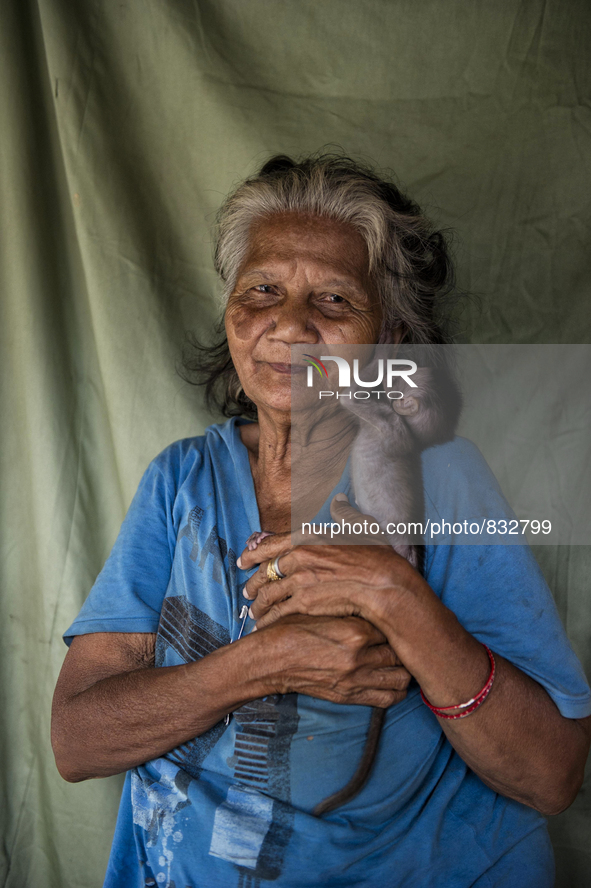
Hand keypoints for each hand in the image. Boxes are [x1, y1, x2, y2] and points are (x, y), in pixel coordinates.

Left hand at [238, 496, 419, 631]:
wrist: (385, 585)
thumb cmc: (378, 558)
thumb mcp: (362, 528)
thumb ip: (345, 515)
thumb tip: (339, 502)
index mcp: (309, 537)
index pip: (271, 543)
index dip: (254, 553)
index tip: (243, 559)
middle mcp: (299, 556)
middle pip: (265, 570)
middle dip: (252, 582)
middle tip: (246, 591)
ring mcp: (300, 580)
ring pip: (268, 593)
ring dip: (258, 604)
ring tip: (254, 612)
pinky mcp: (304, 603)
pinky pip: (278, 612)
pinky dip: (268, 621)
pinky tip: (264, 626)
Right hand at [254, 613, 410, 707]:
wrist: (270, 660)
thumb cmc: (292, 630)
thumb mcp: (322, 610)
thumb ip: (351, 611)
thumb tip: (376, 607)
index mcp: (354, 631)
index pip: (392, 627)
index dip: (395, 623)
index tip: (396, 620)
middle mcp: (359, 657)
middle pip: (400, 653)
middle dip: (403, 646)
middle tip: (402, 640)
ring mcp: (355, 680)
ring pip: (400, 678)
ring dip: (403, 670)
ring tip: (399, 661)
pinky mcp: (349, 696)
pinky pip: (386, 699)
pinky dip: (395, 691)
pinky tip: (391, 681)